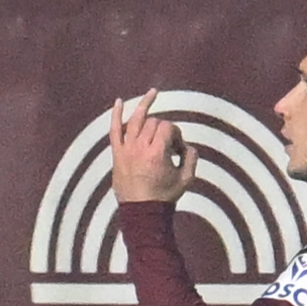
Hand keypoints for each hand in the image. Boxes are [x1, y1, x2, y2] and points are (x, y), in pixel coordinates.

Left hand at [108, 89, 196, 205]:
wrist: (142, 212)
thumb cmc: (164, 196)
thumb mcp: (187, 179)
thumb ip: (192, 158)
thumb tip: (188, 146)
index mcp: (157, 153)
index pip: (168, 128)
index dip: (177, 135)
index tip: (179, 150)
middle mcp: (140, 148)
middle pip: (154, 123)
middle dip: (164, 129)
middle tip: (168, 146)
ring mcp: (126, 149)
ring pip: (135, 120)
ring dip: (144, 105)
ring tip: (153, 93)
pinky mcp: (117, 154)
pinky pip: (114, 130)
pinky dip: (116, 114)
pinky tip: (119, 101)